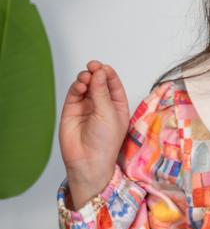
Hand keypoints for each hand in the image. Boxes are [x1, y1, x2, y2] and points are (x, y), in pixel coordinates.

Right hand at [58, 59, 129, 188]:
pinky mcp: (72, 109)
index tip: (103, 67)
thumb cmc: (105, 143)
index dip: (109, 74)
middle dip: (96, 72)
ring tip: (86, 78)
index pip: (114, 84)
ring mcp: (87, 106)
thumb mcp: (108, 114)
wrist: (88, 161)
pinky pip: (75, 92)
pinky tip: (80, 85)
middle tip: (93, 67)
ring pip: (86, 85)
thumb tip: (99, 72)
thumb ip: (102, 92)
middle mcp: (102, 105)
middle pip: (99, 82)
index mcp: (117, 106)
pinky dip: (77, 86)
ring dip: (86, 77)